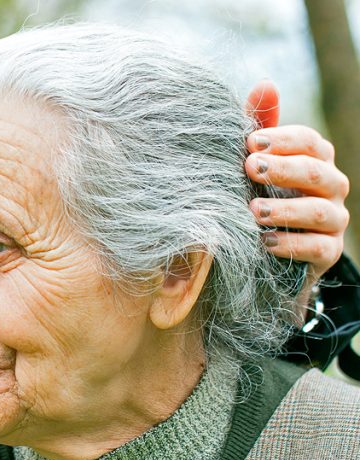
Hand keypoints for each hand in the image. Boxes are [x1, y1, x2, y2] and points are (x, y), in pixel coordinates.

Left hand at [244, 80, 349, 285]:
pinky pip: (318, 247)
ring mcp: (333, 221)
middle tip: (249, 169)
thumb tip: (266, 84)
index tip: (249, 143)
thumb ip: (260, 127)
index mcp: (317, 161)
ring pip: (318, 211)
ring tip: (252, 210)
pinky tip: (264, 241)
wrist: (265, 251)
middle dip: (283, 169)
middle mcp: (332, 187)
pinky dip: (291, 244)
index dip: (282, 140)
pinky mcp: (328, 253)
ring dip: (284, 209)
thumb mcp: (255, 164)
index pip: (310, 142)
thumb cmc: (261, 196)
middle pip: (316, 172)